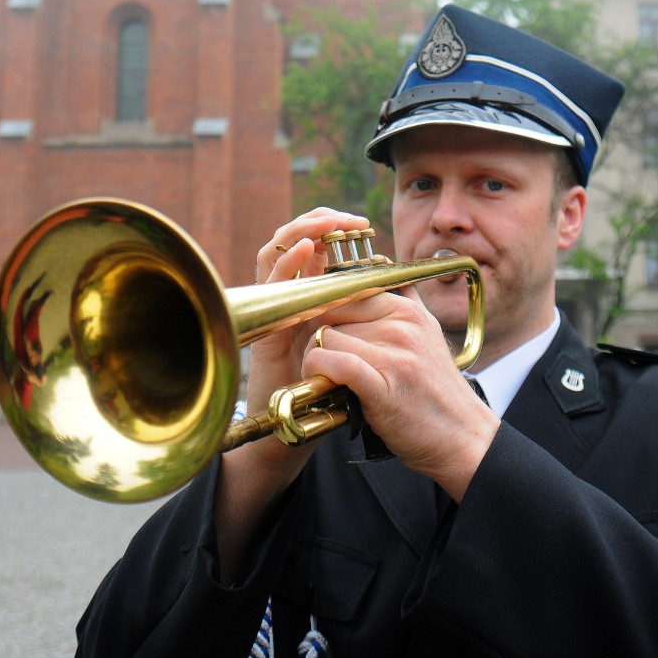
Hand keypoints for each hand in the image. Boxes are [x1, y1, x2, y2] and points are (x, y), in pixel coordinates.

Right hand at [214, 207, 371, 581]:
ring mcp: (269, 315)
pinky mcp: (261, 332)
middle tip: (348, 217)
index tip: (362, 222)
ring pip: (273, 257)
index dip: (332, 229)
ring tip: (326, 224)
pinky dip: (285, 266)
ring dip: (300, 234)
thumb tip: (396, 291)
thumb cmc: (324, 398)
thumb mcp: (351, 353)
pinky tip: (306, 251)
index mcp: (307, 301)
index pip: (314, 250)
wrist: (289, 440)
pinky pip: (267, 291)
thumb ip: (361, 324)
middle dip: (318, 222)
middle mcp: (284, 302)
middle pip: (291, 244)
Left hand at [301, 287, 499, 500]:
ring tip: (327, 378)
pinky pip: (334, 363)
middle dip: (317, 337)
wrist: (463, 438)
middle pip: (331, 315)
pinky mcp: (383, 386)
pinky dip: (318, 371)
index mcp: (408, 311)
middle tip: (323, 362)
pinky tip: (323, 384)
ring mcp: (394, 355)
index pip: (345, 292)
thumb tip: (381, 271)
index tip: (319, 333)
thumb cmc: (437, 393)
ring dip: (316, 359)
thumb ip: (405, 304)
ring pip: (326, 338)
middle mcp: (402, 326)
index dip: (323, 312)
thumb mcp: (427, 336)